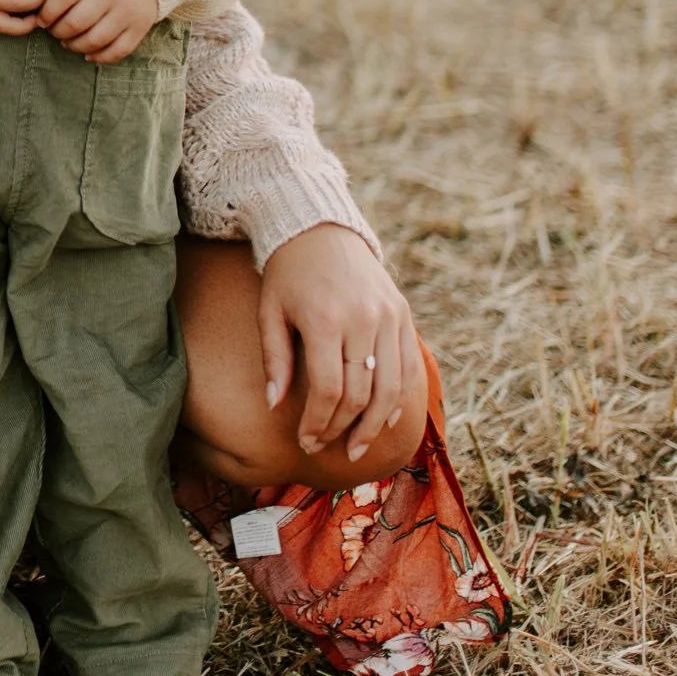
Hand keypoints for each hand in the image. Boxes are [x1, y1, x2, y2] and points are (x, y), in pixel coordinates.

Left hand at [37, 0, 159, 61]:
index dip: (47, 12)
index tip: (41, 19)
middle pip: (77, 21)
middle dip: (58, 31)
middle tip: (53, 31)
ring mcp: (128, 11)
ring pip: (95, 39)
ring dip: (75, 45)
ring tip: (67, 42)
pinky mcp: (140, 27)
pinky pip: (118, 50)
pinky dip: (100, 56)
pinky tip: (88, 53)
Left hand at [258, 224, 417, 461]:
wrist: (319, 228)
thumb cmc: (286, 273)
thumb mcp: (269, 311)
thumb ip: (275, 360)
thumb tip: (275, 407)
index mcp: (325, 318)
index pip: (329, 389)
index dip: (318, 423)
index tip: (306, 442)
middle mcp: (362, 318)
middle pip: (360, 394)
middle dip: (342, 428)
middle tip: (325, 448)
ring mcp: (388, 315)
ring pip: (390, 387)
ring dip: (374, 425)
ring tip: (357, 448)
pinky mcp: (402, 313)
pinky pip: (407, 366)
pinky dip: (399, 398)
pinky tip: (384, 420)